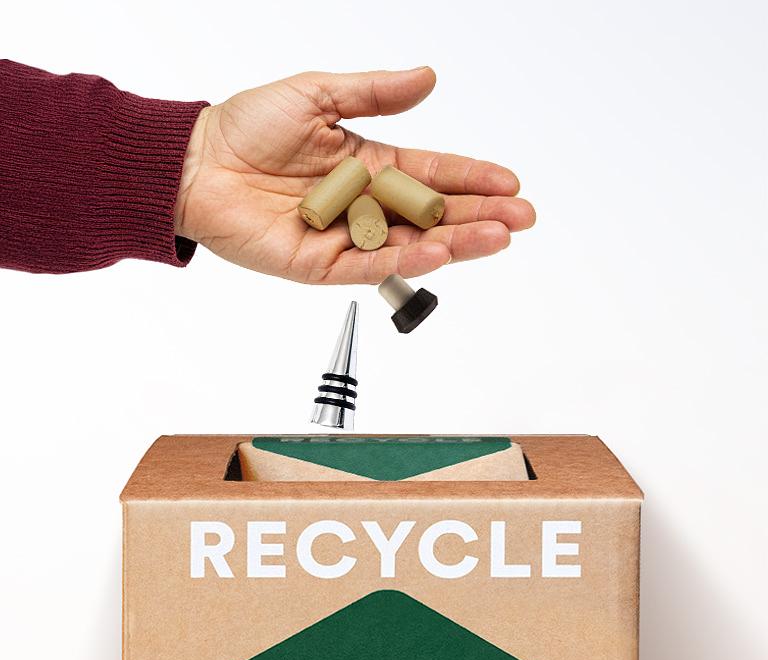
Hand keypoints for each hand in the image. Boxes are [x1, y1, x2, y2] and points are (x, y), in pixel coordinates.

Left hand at [174, 67, 534, 283]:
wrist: (195, 163)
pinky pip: (369, 264)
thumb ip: (374, 94)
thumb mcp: (317, 94)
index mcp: (368, 164)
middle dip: (479, 215)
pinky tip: (438, 250)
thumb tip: (427, 78)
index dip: (471, 177)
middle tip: (521, 216)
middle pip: (432, 213)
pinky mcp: (320, 263)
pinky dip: (404, 258)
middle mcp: (364, 203)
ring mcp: (345, 236)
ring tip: (497, 236)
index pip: (432, 173)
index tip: (509, 181)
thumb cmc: (247, 127)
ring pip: (410, 243)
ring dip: (456, 242)